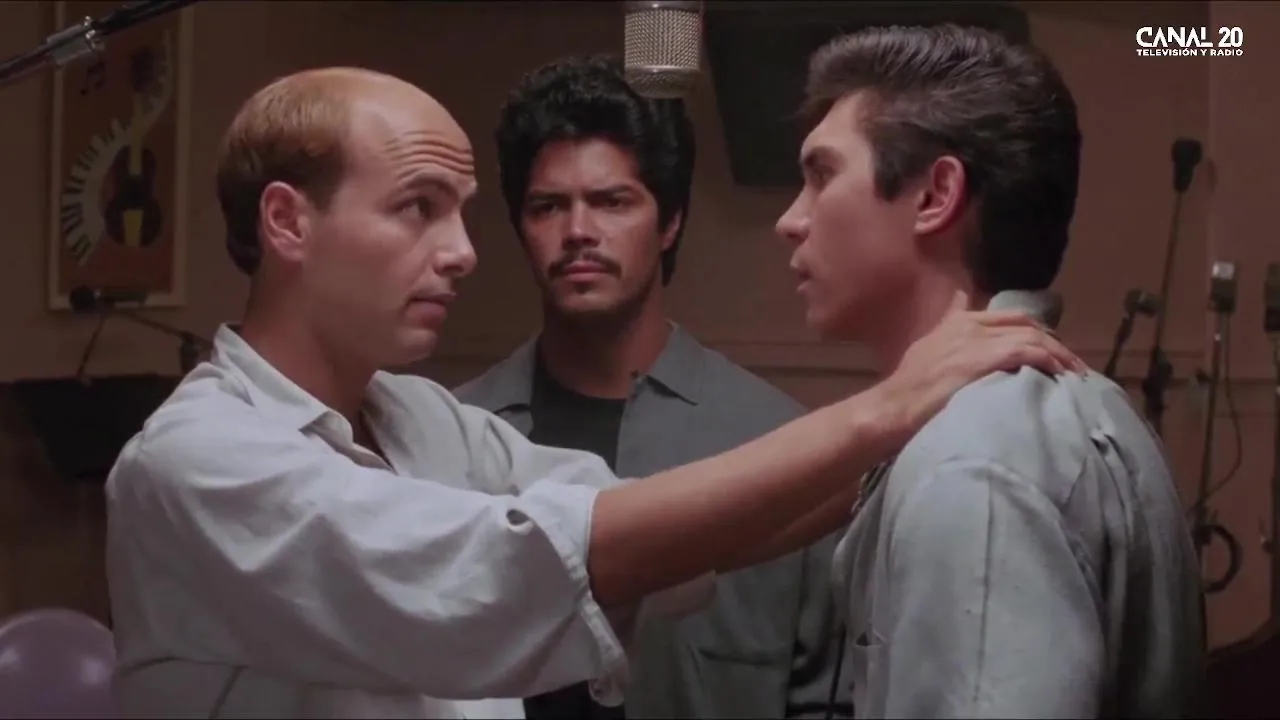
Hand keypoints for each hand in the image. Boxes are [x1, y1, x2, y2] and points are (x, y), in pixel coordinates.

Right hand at [870, 291, 1086, 447]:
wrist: (894, 407)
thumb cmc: (908, 388)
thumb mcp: (927, 350)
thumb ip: (948, 331)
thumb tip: (959, 304)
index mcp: (958, 321)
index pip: (1008, 317)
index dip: (1034, 330)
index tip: (1050, 348)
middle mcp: (970, 324)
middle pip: (1026, 323)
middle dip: (1053, 341)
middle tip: (1071, 365)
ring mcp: (978, 339)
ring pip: (1033, 337)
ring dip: (1059, 355)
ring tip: (1076, 375)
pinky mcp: (984, 357)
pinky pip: (1029, 352)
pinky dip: (1049, 361)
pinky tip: (1060, 375)